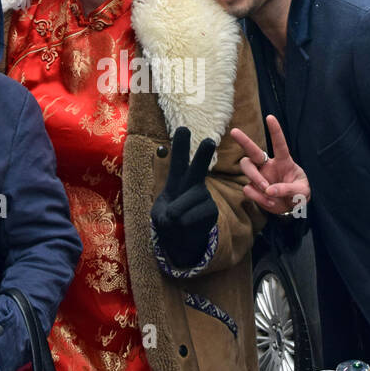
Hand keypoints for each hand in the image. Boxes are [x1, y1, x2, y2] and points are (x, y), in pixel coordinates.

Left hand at [150, 127, 218, 268]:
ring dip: (176, 213)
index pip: (178, 161)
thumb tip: (177, 215)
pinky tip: (186, 227)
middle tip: (209, 141)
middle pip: (198, 168)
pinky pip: (194, 216)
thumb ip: (165, 212)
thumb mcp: (158, 215)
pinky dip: (184, 224)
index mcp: (177, 180)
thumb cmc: (168, 222)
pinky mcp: (211, 211)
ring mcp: (204, 197)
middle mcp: (193, 184)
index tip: (184, 129)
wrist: (180, 241)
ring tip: (175, 220)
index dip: (180, 145)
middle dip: (203, 155)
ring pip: (190, 200)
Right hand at [229, 114, 310, 215]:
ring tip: (268, 191)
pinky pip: (248, 189)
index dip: (275, 131)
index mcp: (284, 161)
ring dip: (256, 179)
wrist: (292, 209)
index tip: (270, 117)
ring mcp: (259, 176)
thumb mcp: (301, 192)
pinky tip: (270, 202)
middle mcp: (268, 165)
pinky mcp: (253, 189)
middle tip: (234, 132)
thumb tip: (269, 190)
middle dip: (243, 140)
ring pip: (246, 168)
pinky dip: (258, 197)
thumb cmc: (299, 194)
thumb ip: (288, 190)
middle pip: (252, 150)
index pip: (279, 144)